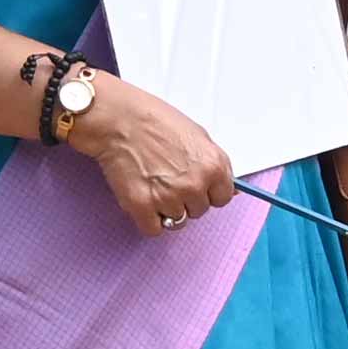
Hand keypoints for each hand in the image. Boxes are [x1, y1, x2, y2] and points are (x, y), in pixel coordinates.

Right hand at [67, 73, 232, 235]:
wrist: (117, 119)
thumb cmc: (154, 121)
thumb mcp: (198, 135)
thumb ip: (215, 164)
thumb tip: (230, 189)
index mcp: (214, 166)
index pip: (222, 198)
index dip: (207, 192)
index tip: (194, 185)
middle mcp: (195, 185)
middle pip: (199, 211)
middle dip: (185, 199)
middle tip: (166, 178)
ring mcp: (169, 198)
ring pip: (177, 221)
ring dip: (165, 209)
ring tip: (152, 184)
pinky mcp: (142, 207)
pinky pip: (153, 229)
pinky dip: (147, 219)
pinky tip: (142, 197)